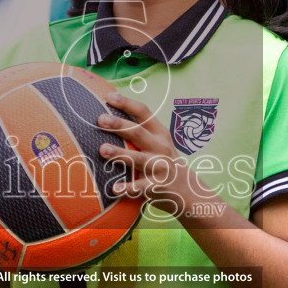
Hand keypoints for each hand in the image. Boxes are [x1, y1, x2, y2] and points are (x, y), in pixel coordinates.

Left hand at [97, 93, 222, 220]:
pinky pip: (139, 187)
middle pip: (138, 132)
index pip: (143, 112)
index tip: (108, 97)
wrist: (187, 190)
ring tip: (102, 149)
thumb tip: (110, 114)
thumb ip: (141, 130)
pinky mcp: (156, 186)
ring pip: (137, 158)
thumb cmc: (164, 161)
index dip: (126, 103)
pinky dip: (127, 188)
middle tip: (101, 119)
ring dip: (119, 153)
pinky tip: (114, 189)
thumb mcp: (159, 142)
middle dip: (119, 125)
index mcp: (159, 133)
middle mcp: (160, 147)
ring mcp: (159, 166)